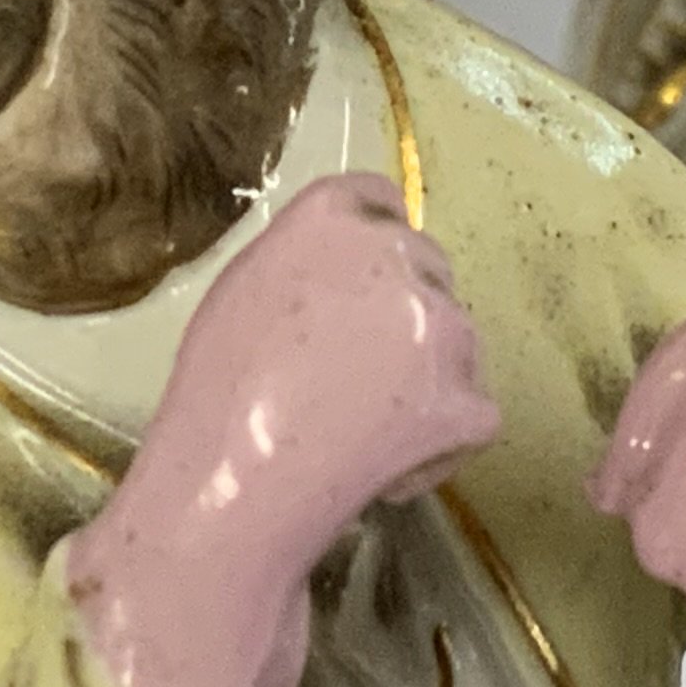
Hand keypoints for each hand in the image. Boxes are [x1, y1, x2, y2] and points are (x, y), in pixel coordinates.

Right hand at [66, 175, 497, 686]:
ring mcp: (441, 327)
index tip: (365, 287)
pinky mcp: (467, 400)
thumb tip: (350, 272)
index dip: (379, 245)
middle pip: (428, 271)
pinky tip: (381, 471)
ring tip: (357, 432)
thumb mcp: (243, 290)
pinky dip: (439, 446)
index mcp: (330, 219)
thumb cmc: (213, 393)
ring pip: (458, 346)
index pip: (382, 200)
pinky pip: (472, 416)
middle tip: (355, 379)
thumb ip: (308, 261)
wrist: (227, 486)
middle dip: (406, 318)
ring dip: (426, 383)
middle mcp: (396, 255)